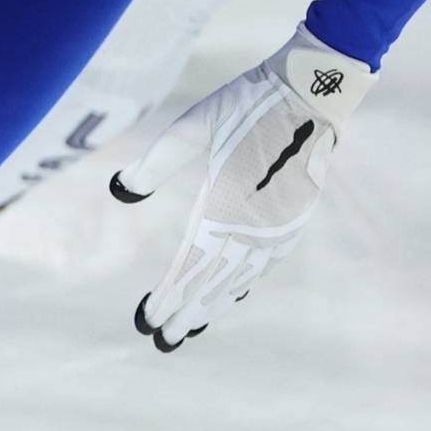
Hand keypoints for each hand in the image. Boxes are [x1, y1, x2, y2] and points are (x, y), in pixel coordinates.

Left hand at [111, 24, 373, 350]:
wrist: (311, 90)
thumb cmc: (245, 102)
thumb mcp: (191, 125)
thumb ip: (155, 162)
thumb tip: (118, 191)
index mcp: (226, 202)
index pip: (191, 264)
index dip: (169, 296)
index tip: (147, 320)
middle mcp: (255, 221)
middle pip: (215, 280)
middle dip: (186, 311)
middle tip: (162, 340)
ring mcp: (280, 222)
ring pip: (243, 276)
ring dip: (215, 304)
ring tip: (191, 327)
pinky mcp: (295, 215)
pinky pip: (269, 261)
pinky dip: (247, 281)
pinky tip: (234, 294)